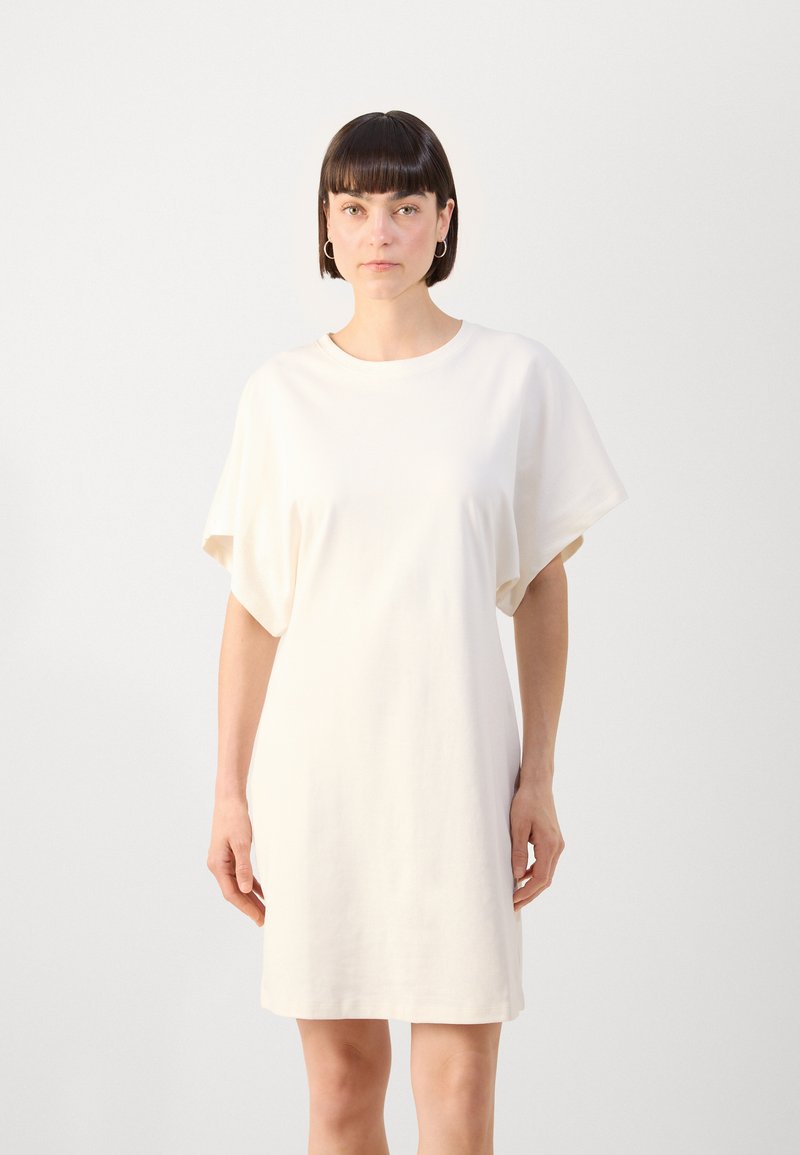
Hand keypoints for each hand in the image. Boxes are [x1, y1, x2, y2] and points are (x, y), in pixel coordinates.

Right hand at [207, 796, 264, 925]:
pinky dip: (252, 884)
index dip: (246, 907)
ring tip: (266, 911)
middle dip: (250, 907)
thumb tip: (246, 890)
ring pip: (239, 885)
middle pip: (235, 892)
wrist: (229, 799)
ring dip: (252, 898)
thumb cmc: (234, 818)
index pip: (232, 893)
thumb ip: (243, 866)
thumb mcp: (241, 842)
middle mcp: (218, 866)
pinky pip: (242, 875)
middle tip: (266, 921)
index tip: (259, 918)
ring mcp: (224, 861)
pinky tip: (263, 892)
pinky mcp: (231, 856)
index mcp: (218, 865)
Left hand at [509, 782, 564, 910]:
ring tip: (517, 896)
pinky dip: (535, 874)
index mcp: (550, 845)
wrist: (538, 785)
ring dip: (533, 886)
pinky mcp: (553, 841)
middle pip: (546, 880)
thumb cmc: (526, 802)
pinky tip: (523, 877)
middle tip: (513, 906)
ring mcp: (557, 844)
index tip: (513, 900)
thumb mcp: (518, 826)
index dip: (527, 892)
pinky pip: (546, 863)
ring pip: (547, 873)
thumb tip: (518, 876)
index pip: (541, 878)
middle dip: (530, 894)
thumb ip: (519, 852)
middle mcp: (557, 847)